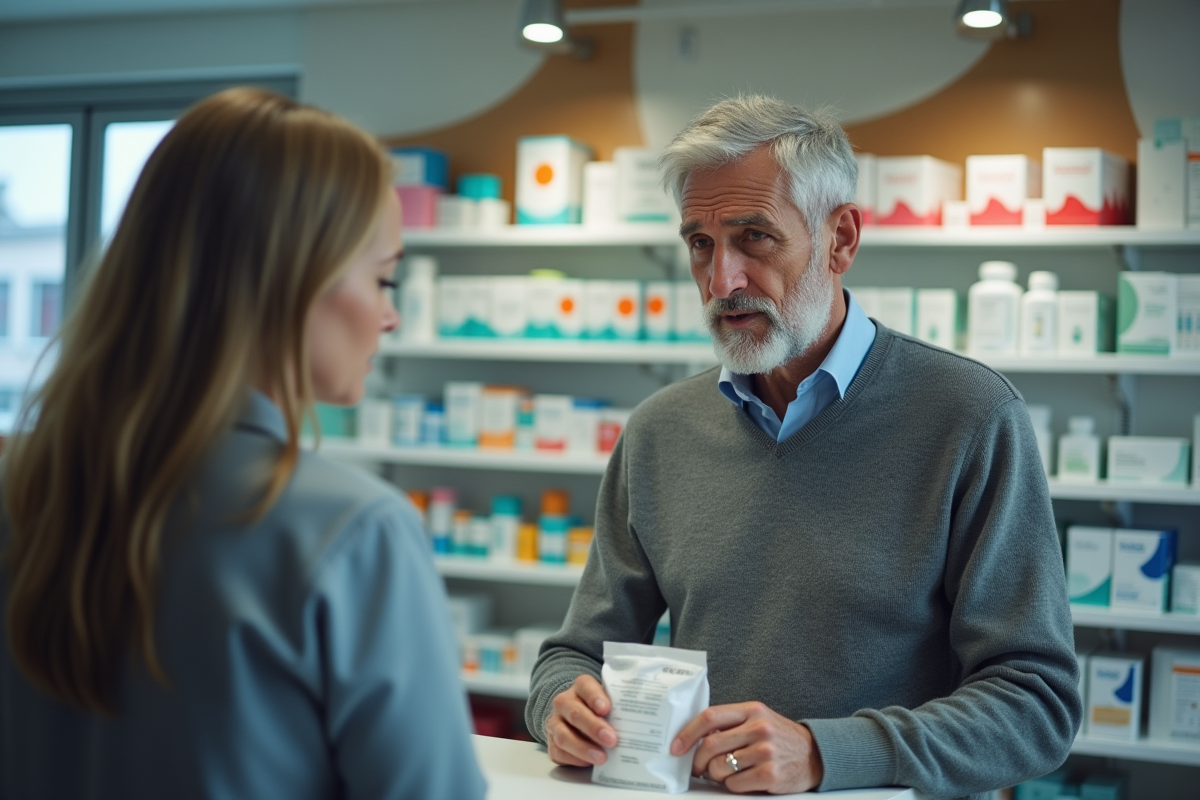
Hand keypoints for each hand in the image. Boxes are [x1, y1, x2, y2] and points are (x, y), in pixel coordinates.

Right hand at [544, 675, 618, 766]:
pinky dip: (575, 759)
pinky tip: (589, 762)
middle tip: (611, 739)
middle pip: (575, 713)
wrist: (580, 719)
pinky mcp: (551, 742)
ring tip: (601, 757)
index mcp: (581, 687)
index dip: (595, 697)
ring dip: (583, 748)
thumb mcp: (611, 702)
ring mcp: (555, 722)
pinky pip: (559, 752)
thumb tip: (641, 723)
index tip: (606, 709)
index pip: (586, 686)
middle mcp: (564, 702)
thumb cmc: (602, 711)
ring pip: (563, 735)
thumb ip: (620, 707)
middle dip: (593, 727)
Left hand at [670, 701, 823, 793]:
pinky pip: (735, 784)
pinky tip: (743, 779)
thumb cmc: (779, 738)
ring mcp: (766, 751)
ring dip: (716, 775)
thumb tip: (695, 738)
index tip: (676, 746)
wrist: (814, 755)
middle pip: (710, 745)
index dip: (688, 733)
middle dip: (697, 760)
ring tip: (726, 773)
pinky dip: (732, 785)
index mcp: (751, 710)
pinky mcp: (771, 774)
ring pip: (720, 767)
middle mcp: (759, 728)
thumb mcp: (757, 720)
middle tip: (697, 768)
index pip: (710, 717)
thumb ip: (731, 724)